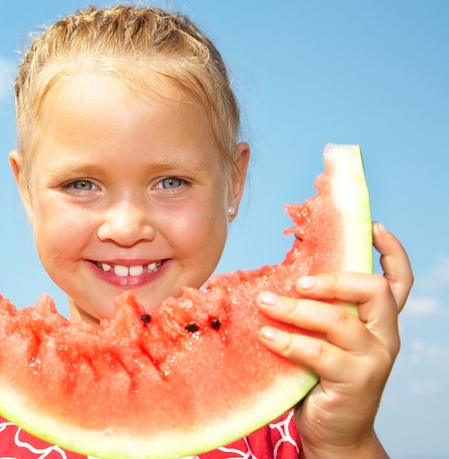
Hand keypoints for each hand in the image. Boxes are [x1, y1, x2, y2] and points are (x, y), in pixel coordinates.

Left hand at [255, 222, 411, 457]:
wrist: (334, 432)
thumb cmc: (322, 378)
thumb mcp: (326, 339)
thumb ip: (318, 312)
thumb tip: (279, 277)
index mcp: (379, 322)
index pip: (398, 282)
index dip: (391, 252)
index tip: (373, 227)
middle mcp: (385, 337)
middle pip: (375, 292)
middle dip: (336, 279)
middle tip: (299, 280)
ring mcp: (374, 360)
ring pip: (341, 321)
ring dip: (298, 309)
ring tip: (265, 302)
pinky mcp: (355, 382)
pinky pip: (320, 353)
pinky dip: (289, 341)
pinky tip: (266, 334)